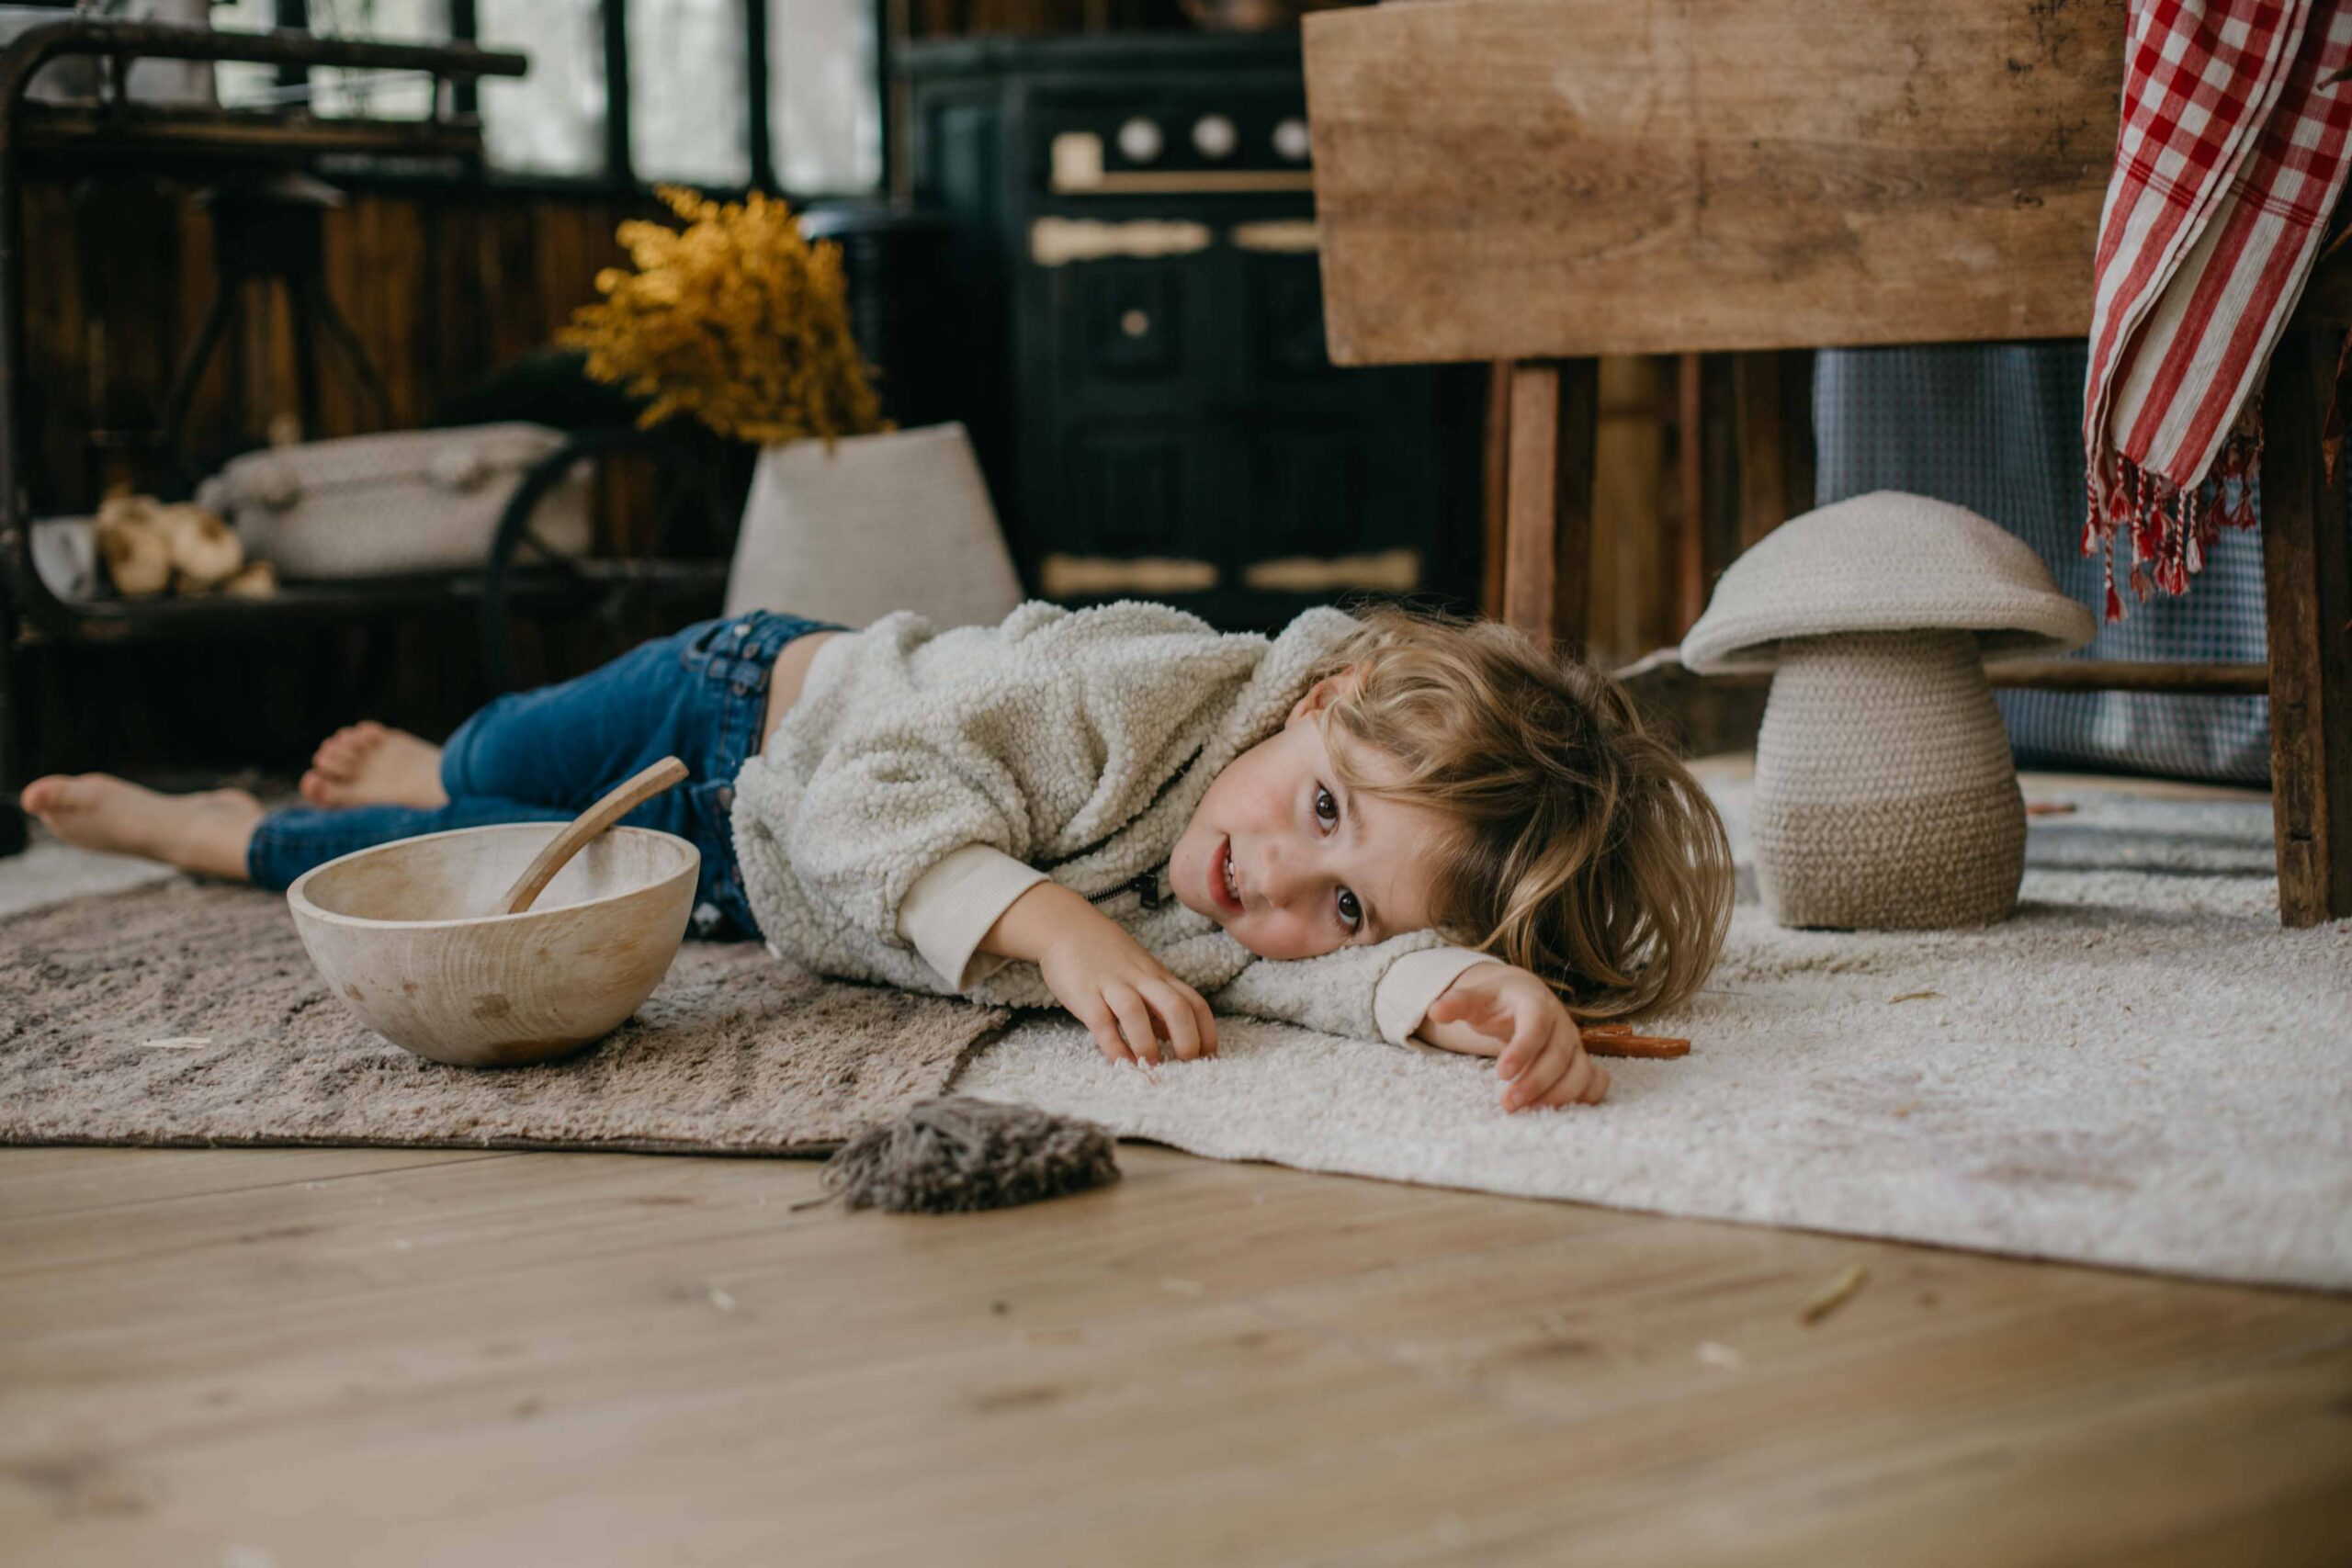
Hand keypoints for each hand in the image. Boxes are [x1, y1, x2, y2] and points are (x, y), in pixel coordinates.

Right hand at [986, 882, 1217, 1065]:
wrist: (1066, 925)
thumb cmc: (1106, 954)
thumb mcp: (1140, 973)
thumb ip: (1156, 1003)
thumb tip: (1171, 1038)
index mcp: (1159, 977)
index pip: (1195, 1003)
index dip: (1207, 1032)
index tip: (1209, 1058)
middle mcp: (1141, 980)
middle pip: (1176, 1006)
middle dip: (1187, 1039)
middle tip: (1188, 1065)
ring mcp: (1112, 985)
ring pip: (1137, 1012)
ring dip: (1148, 1044)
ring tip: (1152, 1066)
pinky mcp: (1085, 994)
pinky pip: (1102, 1023)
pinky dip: (1114, 1046)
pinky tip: (1121, 1064)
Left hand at [1417, 963, 1608, 1111]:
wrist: (1521, 997)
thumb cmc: (1496, 1002)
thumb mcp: (1475, 999)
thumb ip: (1457, 1004)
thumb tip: (1435, 1010)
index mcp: (1535, 1003)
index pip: (1536, 1026)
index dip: (1522, 1050)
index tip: (1501, 1074)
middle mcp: (1561, 1024)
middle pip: (1558, 1055)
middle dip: (1536, 1082)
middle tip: (1508, 1104)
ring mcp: (1574, 1044)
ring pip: (1580, 1072)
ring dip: (1560, 1095)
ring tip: (1531, 1112)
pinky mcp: (1580, 1061)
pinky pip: (1595, 1081)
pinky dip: (1586, 1097)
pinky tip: (1562, 1111)